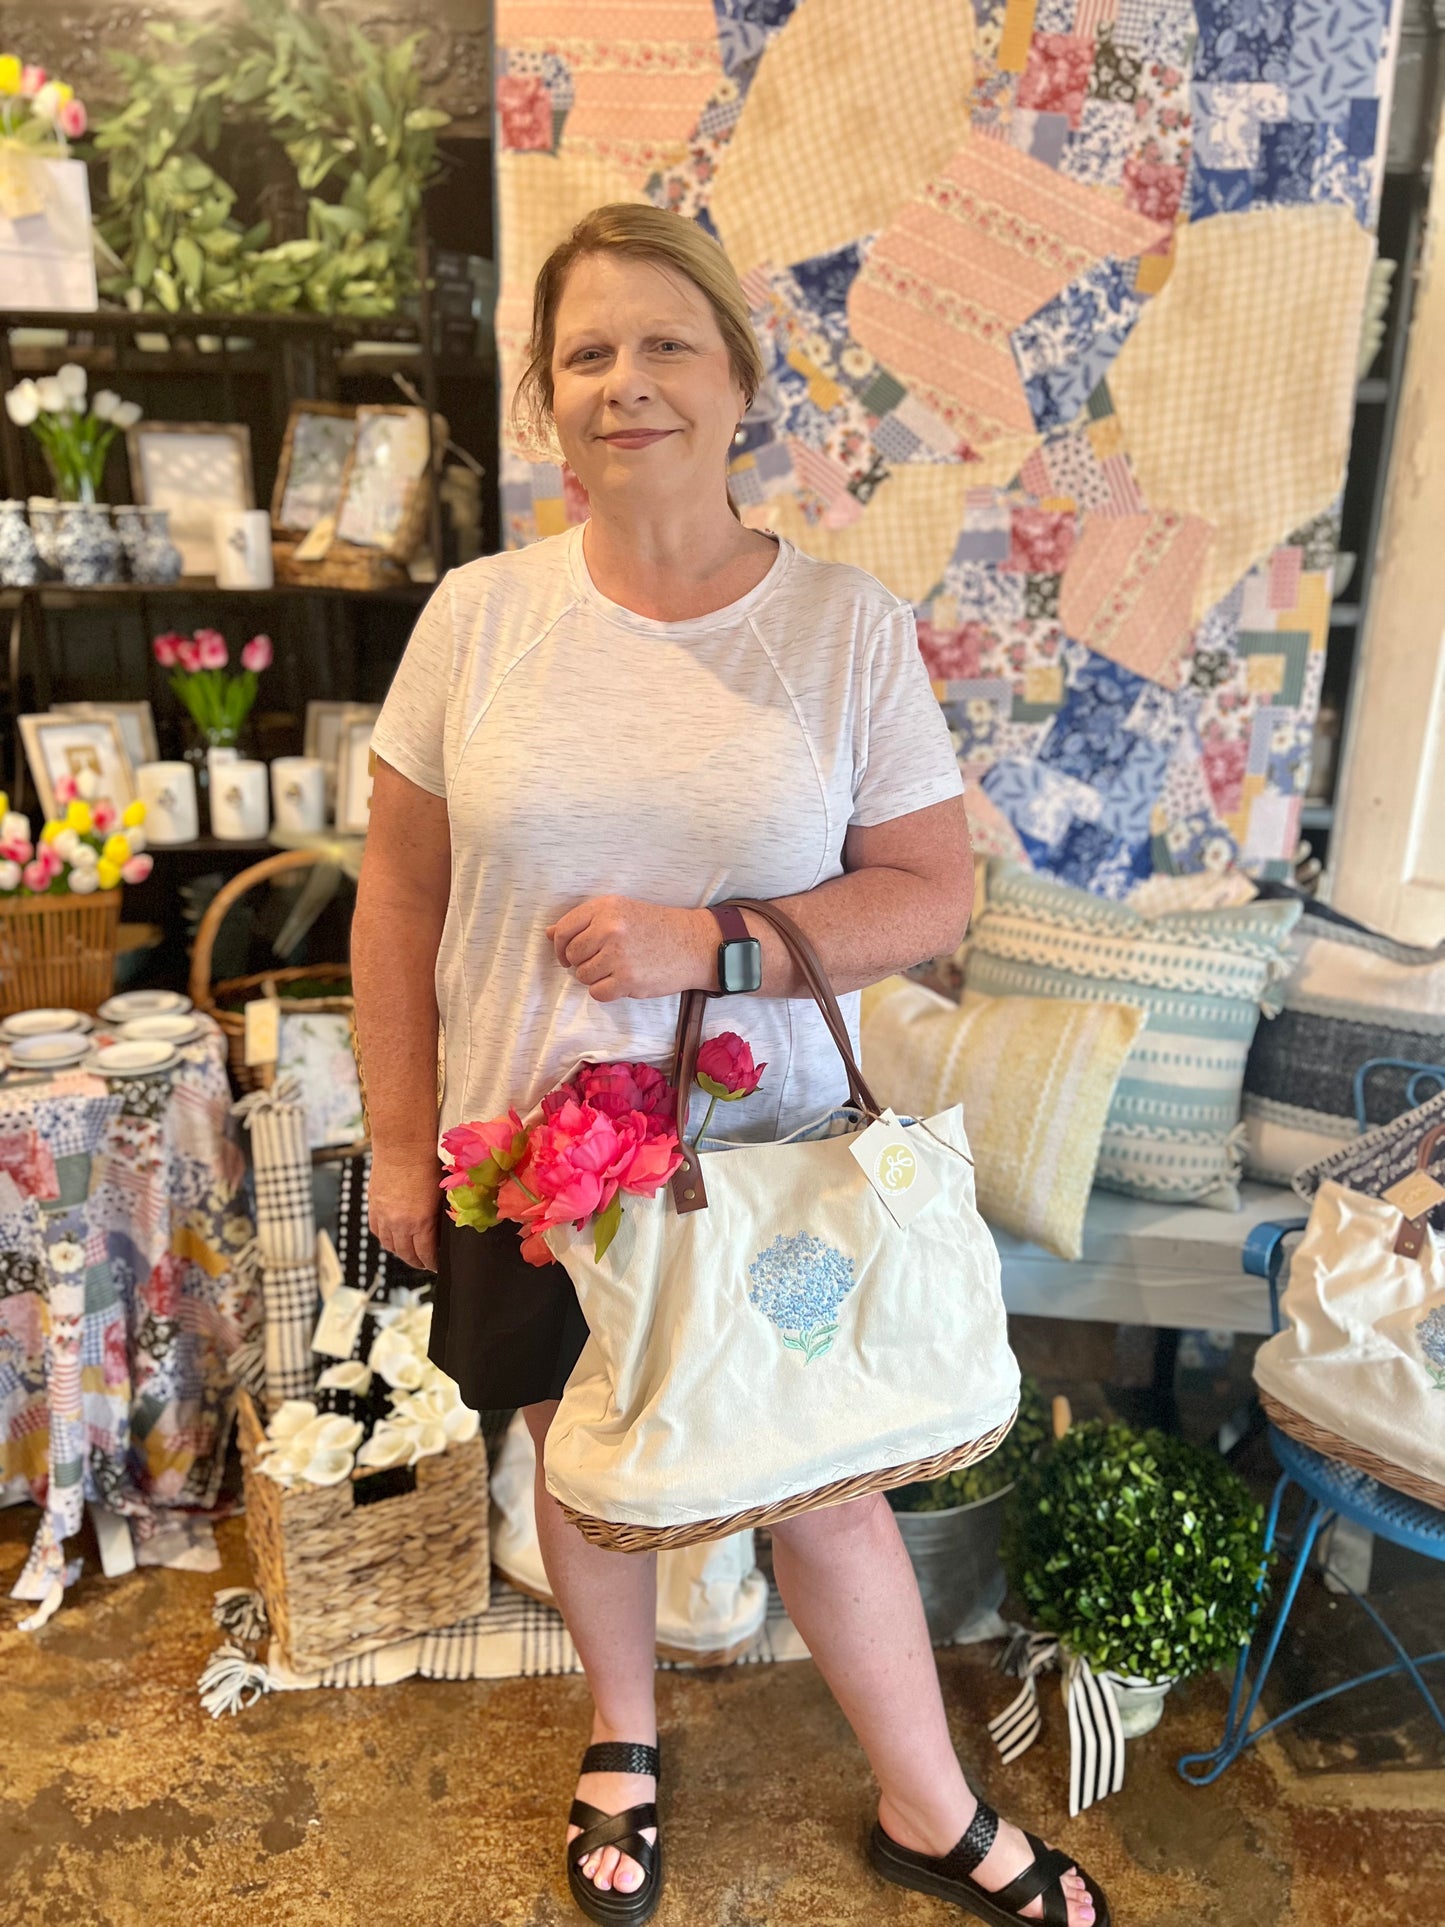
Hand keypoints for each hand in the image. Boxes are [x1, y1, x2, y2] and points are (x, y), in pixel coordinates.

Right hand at [369, 1146, 442, 1270]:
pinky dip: (386, 1238)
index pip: (426, 1254)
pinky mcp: (373, 1206)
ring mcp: (383, 1216)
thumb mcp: (443, 1193)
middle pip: (406, 1255)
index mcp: (421, 1221)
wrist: (402, 1143)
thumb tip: (445, 1228)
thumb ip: (441, 1215)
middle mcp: (398, 1223)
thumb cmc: (427, 1161)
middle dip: (418, 1262)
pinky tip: (393, 1237)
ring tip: (411, 1253)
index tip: (438, 1264)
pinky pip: (377, 1232)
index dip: (433, 1263)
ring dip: (401, 1252)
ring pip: (390, 1246)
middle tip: (426, 1263)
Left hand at [546, 896, 712, 1001]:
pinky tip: (623, 981)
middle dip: (581, 963)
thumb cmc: (656, 927)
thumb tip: (549, 933)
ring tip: (617, 969)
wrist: (693, 944)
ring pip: (583, 976)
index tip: (567, 955)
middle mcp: (610, 928)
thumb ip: (584, 921)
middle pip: (572, 956)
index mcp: (606, 908)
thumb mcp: (621, 912)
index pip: (563, 930)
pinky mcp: (628, 979)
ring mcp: (619, 955)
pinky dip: (607, 991)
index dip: (560, 947)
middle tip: (602, 961)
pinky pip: (598, 993)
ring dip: (596, 977)